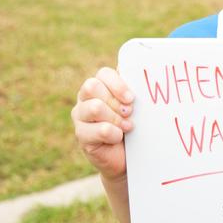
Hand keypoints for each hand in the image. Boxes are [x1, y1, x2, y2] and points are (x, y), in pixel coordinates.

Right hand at [71, 66, 134, 180]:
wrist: (127, 156)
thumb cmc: (133, 126)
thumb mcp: (136, 105)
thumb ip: (134, 86)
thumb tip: (141, 65)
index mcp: (100, 85)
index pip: (103, 73)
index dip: (118, 84)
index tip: (132, 98)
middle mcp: (85, 98)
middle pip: (92, 86)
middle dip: (115, 100)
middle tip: (129, 112)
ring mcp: (80, 116)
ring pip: (95, 107)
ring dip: (116, 118)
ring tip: (128, 126)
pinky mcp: (81, 135)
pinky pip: (99, 129)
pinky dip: (114, 134)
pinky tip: (118, 138)